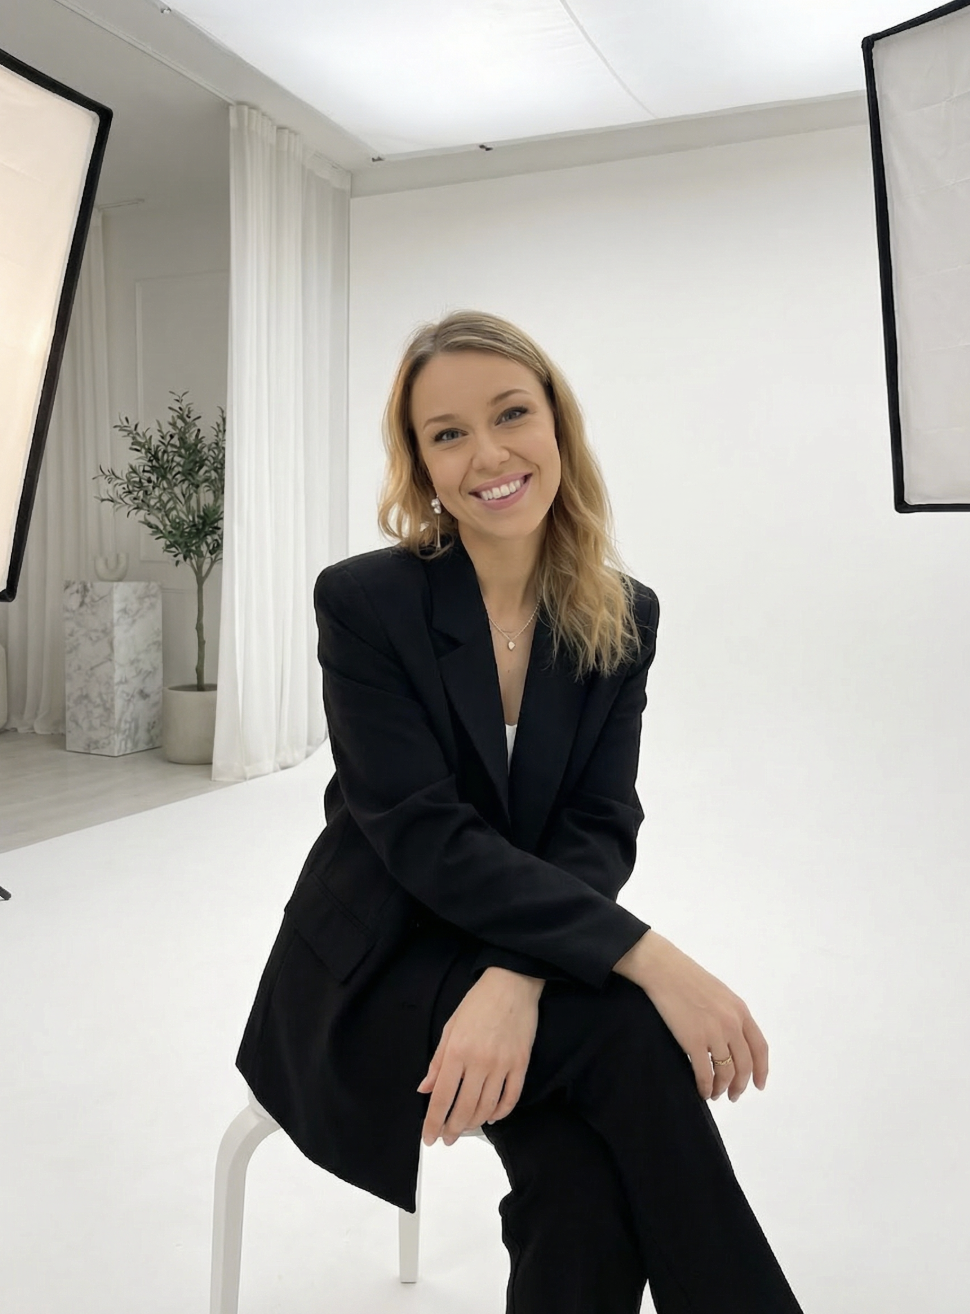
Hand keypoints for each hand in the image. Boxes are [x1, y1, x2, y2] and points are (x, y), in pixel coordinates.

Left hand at [417, 967, 542, 1145]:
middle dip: (453, 1129)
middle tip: (447, 1138)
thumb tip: (425, 1089)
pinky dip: (501, 1112)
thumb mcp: (450, 1027)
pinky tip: (492, 1116)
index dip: (433, 1122)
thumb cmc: (477, 1003)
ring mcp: (502, 1064)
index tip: (429, 1137)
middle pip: (464, 1108)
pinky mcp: (521, 1063)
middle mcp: (479, 1061)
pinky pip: (511, 1097)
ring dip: (474, 1123)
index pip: (441, 1097)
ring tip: (465, 1128)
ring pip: (487, 1106)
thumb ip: (438, 1061)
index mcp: (457, 1051)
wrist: (511, 984)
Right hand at [614, 930, 767, 1102]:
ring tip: (714, 1093)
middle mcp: (732, 1025)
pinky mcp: (693, 1041)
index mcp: (741, 1011)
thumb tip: (733, 1040)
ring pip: (726, 1072)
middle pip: (745, 1065)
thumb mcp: (720, 993)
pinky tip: (701, 1090)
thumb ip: (731, 1015)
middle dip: (740, 1085)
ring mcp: (713, 1034)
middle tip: (734, 1095)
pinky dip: (705, 1087)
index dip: (761, 1070)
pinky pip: (705, 1073)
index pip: (760, 1048)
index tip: (758, 1084)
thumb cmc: (688, 978)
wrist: (664, 970)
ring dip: (722, 1088)